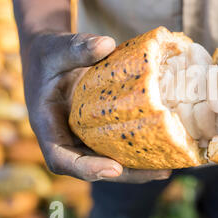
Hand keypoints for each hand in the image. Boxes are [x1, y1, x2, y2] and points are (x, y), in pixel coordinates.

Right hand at [23, 32, 170, 182]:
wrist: (51, 57)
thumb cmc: (49, 53)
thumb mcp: (57, 47)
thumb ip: (76, 48)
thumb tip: (106, 44)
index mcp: (48, 126)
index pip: (61, 159)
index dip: (86, 168)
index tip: (113, 168)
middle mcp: (67, 138)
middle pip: (94, 167)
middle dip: (126, 174)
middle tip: (159, 173)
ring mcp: (84, 136)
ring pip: (109, 160)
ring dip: (137, 167)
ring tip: (169, 167)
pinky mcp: (99, 129)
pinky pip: (117, 144)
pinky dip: (138, 148)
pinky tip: (165, 146)